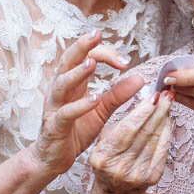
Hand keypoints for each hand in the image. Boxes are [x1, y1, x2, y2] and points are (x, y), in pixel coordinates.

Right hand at [28, 31, 141, 177]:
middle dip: (81, 46)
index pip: (84, 57)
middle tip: (96, 34)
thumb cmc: (75, 131)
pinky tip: (94, 99)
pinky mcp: (55, 126)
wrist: (53, 159)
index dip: (103, 54)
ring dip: (77, 73)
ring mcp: (55, 108)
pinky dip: (80, 105)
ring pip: (62, 84)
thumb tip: (140, 77)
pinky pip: (66, 113)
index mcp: (72, 84)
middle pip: (67, 61)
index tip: (124, 61)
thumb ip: (118, 94)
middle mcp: (60, 91)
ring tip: (92, 64)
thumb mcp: (101, 110)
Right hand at [88, 90, 174, 193]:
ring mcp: (138, 174)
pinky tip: (168, 120)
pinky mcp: (153, 177)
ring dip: (165, 118)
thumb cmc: (108, 161)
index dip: (144, 110)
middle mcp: (121, 167)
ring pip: (157, 139)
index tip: (154, 95)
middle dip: (159, 110)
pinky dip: (167, 132)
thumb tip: (143, 103)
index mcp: (104, 156)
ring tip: (169, 103)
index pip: (128, 128)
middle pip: (146, 132)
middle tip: (168, 94)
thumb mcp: (102, 142)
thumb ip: (119, 123)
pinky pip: (163, 149)